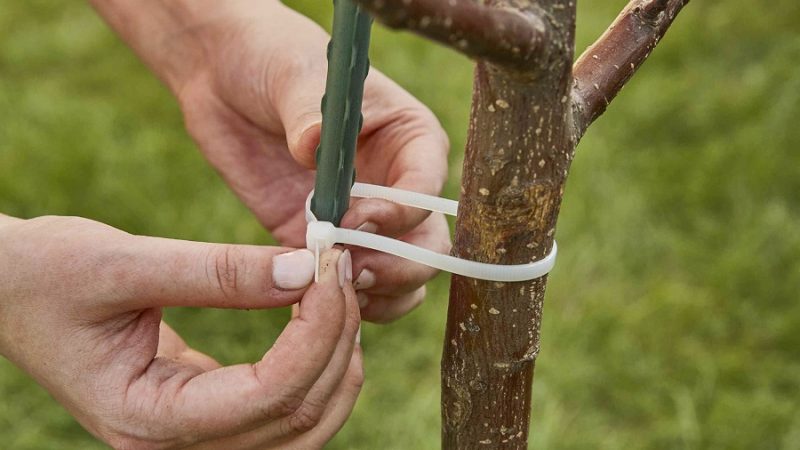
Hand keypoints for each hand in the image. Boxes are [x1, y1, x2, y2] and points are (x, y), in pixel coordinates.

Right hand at [0, 214, 361, 448]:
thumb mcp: (122, 262)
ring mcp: (189, 436)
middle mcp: (171, 445)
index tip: (328, 266)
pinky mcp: (201, 414)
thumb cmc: (46, 275)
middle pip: (297, 418)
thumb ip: (216, 271)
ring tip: (340, 297)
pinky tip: (321, 323)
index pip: (267, 395)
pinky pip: (281, 412)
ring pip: (302, 428)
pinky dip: (315, 370)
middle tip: (341, 270)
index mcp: (144, 417)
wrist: (8, 291)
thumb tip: (304, 270)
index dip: (315, 331)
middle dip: (335, 342)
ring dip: (335, 363)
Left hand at [171, 1, 451, 322]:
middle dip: (395, 264)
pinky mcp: (323, 243)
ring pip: (400, 276)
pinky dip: (341, 300)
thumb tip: (313, 147)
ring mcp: (362, 219)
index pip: (426, 188)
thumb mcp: (297, 74)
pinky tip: (311, 294)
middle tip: (349, 267)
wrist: (224, 77)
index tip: (357, 218)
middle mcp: (395, 185)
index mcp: (409, 139)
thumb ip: (312, 112)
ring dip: (376, 291)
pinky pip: (352, 285)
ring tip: (332, 284)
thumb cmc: (275, 59)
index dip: (401, 212)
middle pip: (427, 244)